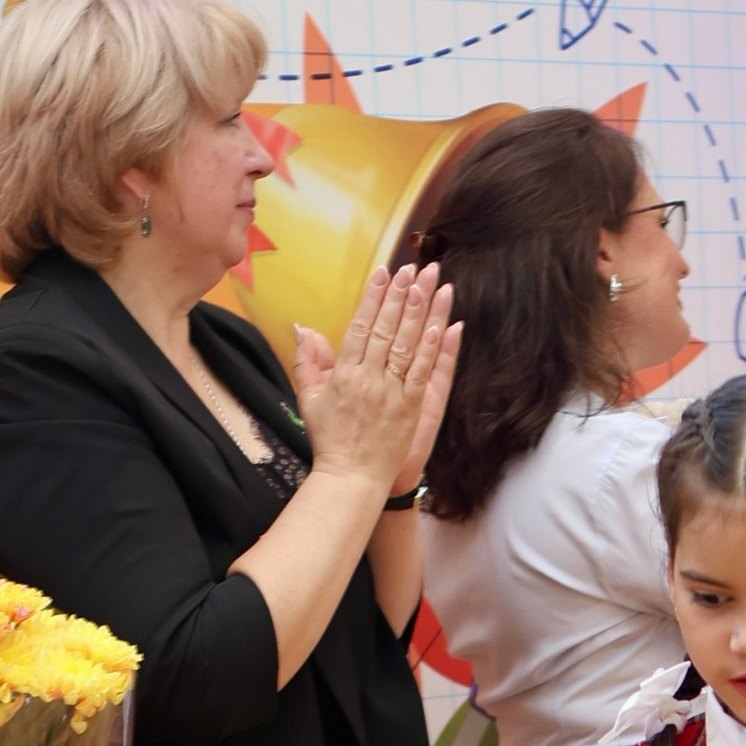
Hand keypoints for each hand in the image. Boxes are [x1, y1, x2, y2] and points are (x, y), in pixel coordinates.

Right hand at [290, 263, 461, 498]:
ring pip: (408, 344)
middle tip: (413, 267)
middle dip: (401, 295)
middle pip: (387, 329)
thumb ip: (307, 362)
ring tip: (432, 282)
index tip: (384, 272)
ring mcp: (391, 394)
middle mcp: (368, 380)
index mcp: (343, 375)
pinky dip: (434, 347)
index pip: (360, 326)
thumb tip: (302, 328)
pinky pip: (424, 372)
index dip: (373, 297)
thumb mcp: (309, 400)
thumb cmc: (330, 441)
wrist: (351, 479)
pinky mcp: (411, 409)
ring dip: (422, 311)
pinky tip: (444, 323)